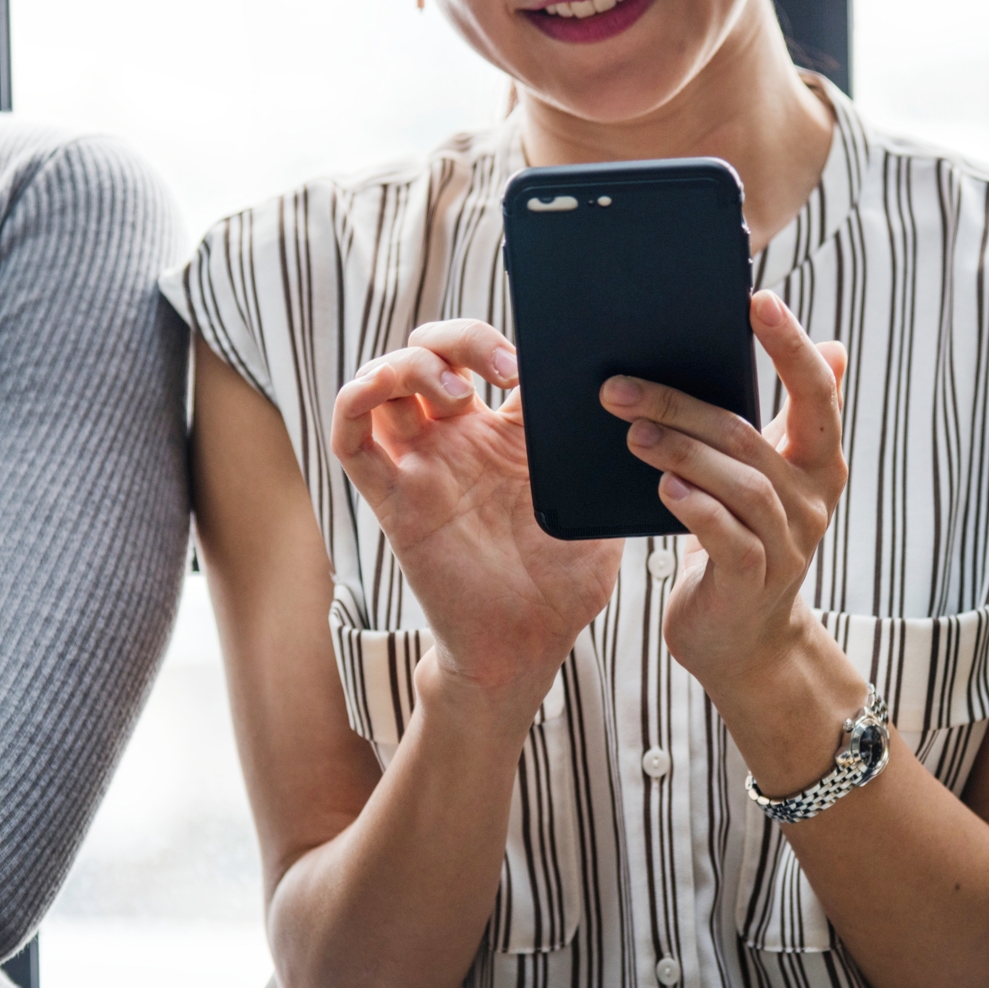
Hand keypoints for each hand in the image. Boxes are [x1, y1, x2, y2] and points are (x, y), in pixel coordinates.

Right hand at [330, 320, 621, 719]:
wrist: (525, 648)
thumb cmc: (562, 585)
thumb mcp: (597, 511)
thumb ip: (604, 463)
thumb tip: (636, 414)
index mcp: (508, 437)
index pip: (489, 359)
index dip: (504, 341)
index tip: (537, 360)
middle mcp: (458, 442)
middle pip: (431, 353)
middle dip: (458, 339)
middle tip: (502, 369)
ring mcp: (422, 467)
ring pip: (386, 383)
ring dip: (410, 365)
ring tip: (457, 393)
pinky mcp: (394, 500)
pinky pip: (352, 440)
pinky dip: (353, 402)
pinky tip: (378, 393)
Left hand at [599, 291, 848, 697]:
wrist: (743, 638)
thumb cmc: (747, 538)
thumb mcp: (773, 474)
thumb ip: (791, 416)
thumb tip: (833, 344)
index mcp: (818, 460)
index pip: (816, 392)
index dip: (790, 346)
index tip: (757, 300)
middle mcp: (812, 499)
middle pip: (749, 436)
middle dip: (682, 404)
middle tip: (622, 386)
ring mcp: (787, 544)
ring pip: (737, 484)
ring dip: (680, 452)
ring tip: (630, 432)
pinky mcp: (753, 583)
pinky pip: (726, 537)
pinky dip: (695, 508)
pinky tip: (663, 488)